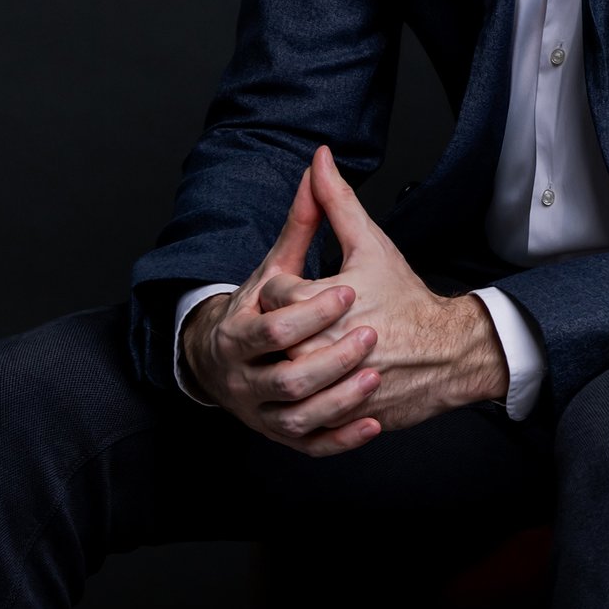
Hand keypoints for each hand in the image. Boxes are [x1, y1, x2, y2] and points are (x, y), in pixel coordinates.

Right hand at [179, 165, 384, 456]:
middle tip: (370, 336)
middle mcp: (245, 379)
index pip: (271, 330)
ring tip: (375, 376)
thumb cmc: (265, 305)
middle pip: (285, 380)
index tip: (351, 291)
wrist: (233, 361)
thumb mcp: (280, 265)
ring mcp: (265, 412)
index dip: (310, 312)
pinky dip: (342, 439)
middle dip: (330, 360)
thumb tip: (319, 162)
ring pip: (298, 418)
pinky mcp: (287, 436)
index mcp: (239, 333)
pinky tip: (374, 424)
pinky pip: (312, 446)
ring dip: (339, 400)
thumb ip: (303, 220)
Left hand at [289, 145, 510, 432]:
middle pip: (274, 339)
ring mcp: (328, 388)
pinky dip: (311, 401)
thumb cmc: (406, 297)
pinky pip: (306, 416)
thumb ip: (336, 201)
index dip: (289, 290)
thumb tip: (319, 159)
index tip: (313, 290)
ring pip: (286, 381)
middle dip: (293, 328)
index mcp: (319, 305)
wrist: (449, 352)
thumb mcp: (369, 245)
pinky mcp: (338, 417)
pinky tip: (327, 383)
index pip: (272, 296)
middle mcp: (318, 350)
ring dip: (299, 366)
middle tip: (319, 322)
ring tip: (322, 351)